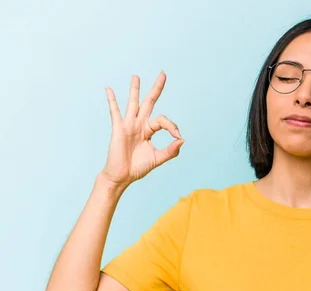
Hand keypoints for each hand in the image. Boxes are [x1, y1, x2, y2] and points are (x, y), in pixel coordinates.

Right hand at [100, 71, 183, 185]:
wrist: (122, 176)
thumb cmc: (138, 168)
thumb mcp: (158, 158)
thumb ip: (171, 151)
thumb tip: (182, 140)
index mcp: (149, 131)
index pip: (164, 121)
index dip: (172, 126)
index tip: (177, 136)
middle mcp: (140, 125)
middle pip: (149, 102)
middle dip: (156, 89)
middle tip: (163, 74)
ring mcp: (129, 125)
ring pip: (133, 103)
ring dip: (135, 89)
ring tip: (136, 76)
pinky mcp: (119, 128)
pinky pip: (115, 112)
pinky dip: (112, 101)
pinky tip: (109, 89)